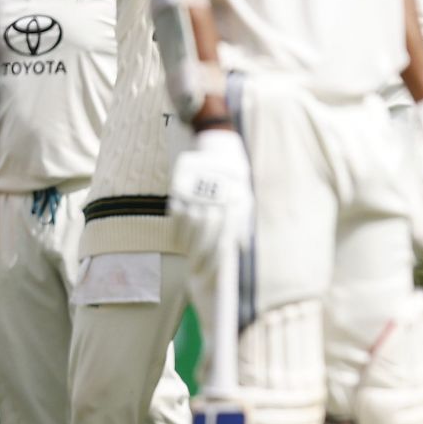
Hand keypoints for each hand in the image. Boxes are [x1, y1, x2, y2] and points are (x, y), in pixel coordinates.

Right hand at [169, 128, 252, 262]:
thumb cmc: (235, 182)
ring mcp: (198, 190)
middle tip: (194, 269)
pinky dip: (176, 228)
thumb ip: (243, 224)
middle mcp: (216, 197)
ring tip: (187, 255)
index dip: (213, 259)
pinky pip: (177, 211)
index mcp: (234, 204)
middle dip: (199, 254)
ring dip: (187, 243)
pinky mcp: (182, 184)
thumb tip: (242, 249)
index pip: (223, 238)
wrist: (221, 150)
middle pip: (205, 232)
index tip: (206, 274)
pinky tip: (178, 240)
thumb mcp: (245, 200)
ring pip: (191, 223)